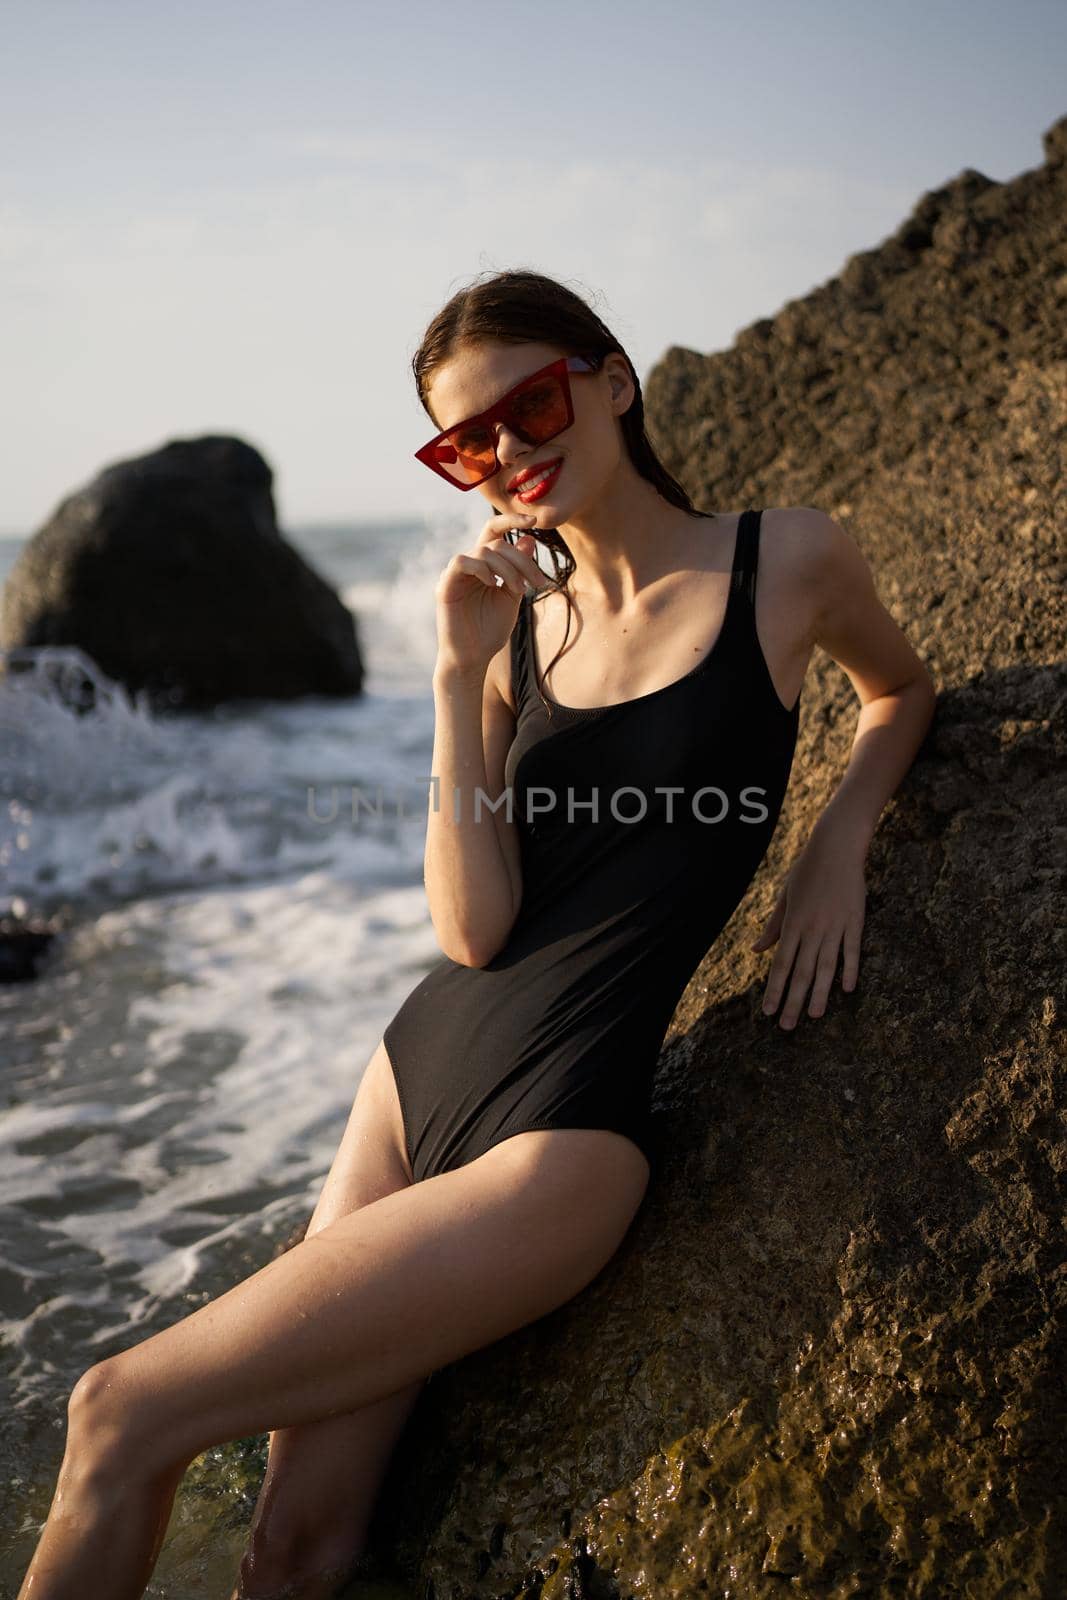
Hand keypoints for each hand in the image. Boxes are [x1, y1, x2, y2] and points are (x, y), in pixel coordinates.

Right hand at [434, 512, 549, 676]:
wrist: (474, 657)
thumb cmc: (491, 630)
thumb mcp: (512, 595)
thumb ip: (519, 569)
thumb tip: (530, 539)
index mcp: (484, 565)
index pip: (494, 532)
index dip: (512, 520)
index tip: (536, 521)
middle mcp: (469, 565)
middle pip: (495, 542)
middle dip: (521, 560)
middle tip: (537, 583)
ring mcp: (456, 574)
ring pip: (483, 551)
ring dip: (507, 568)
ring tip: (518, 589)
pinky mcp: (446, 585)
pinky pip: (461, 561)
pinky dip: (481, 568)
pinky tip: (493, 584)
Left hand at [750, 827, 865, 1028]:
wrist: (836, 848)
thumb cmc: (806, 871)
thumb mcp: (784, 896)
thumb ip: (773, 926)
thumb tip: (757, 949)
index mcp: (793, 923)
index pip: (781, 964)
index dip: (775, 989)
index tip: (769, 1011)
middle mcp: (813, 929)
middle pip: (801, 972)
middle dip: (793, 1001)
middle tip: (787, 1026)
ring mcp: (836, 926)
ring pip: (826, 967)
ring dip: (819, 994)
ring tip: (814, 1016)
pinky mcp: (856, 921)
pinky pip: (852, 951)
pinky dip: (850, 970)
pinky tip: (847, 990)